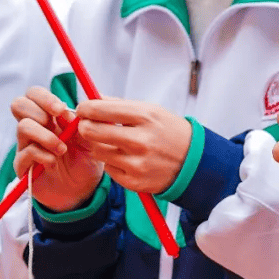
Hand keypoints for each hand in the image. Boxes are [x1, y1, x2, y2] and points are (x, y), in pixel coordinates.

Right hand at [12, 87, 102, 212]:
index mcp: (50, 116)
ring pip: (22, 127)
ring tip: (62, 149)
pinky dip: (43, 156)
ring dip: (46, 135)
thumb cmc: (87, 158)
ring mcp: (26, 146)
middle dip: (39, 110)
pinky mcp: (23, 166)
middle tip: (56, 121)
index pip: (34, 94)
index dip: (44, 97)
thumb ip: (91, 119)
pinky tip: (54, 163)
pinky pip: (25, 153)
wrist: (83, 189)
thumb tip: (90, 99)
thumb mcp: (94, 136)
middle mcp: (35, 127)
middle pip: (18, 104)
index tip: (62, 110)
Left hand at [75, 99, 191, 194]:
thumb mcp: (151, 110)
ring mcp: (137, 163)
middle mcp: (140, 140)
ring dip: (99, 145)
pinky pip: (108, 168)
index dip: (85, 108)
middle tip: (87, 125)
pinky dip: (112, 162)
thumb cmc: (169, 130)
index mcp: (145, 117)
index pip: (100, 110)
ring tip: (113, 141)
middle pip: (91, 132)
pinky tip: (126, 158)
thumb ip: (119, 105)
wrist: (194, 160)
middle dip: (84, 126)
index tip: (83, 109)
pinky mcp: (134, 181)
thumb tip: (92, 98)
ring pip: (97, 151)